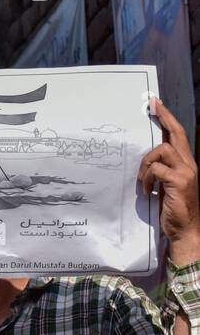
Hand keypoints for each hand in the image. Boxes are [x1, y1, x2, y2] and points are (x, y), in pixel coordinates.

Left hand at [140, 99, 199, 263]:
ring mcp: (186, 172)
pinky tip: (147, 191)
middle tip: (152, 105)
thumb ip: (159, 170)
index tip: (157, 104)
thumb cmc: (173, 209)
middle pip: (177, 135)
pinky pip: (156, 169)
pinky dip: (146, 179)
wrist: (185, 230)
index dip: (168, 119)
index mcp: (186, 164)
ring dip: (146, 164)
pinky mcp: (179, 181)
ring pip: (161, 150)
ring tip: (143, 181)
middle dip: (164, 117)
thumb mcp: (165, 185)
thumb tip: (144, 158)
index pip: (179, 136)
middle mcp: (190, 164)